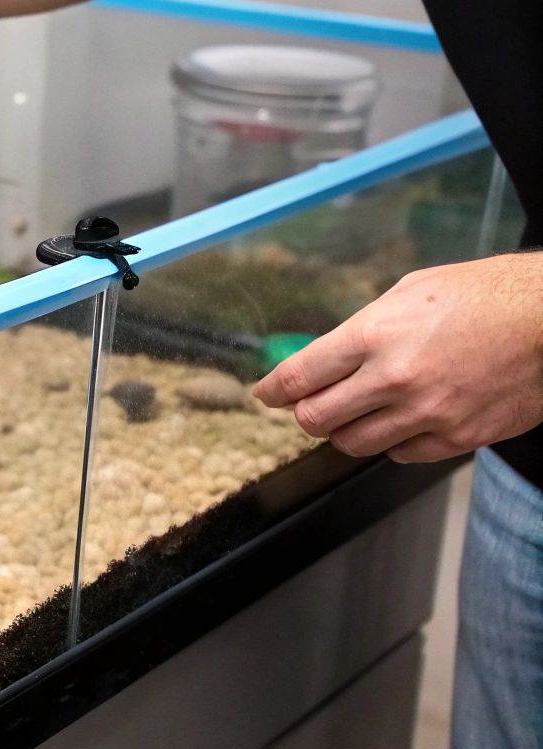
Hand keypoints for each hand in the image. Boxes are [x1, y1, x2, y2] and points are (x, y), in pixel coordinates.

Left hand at [253, 253, 542, 462]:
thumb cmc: (483, 296)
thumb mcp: (409, 293)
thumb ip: (362, 329)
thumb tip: (328, 357)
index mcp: (374, 336)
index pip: (298, 377)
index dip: (271, 390)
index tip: (264, 394)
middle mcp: (394, 380)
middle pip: (315, 419)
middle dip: (304, 412)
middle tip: (309, 404)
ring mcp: (426, 414)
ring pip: (353, 444)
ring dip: (344, 431)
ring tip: (354, 413)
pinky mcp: (456, 437)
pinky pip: (399, 455)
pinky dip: (390, 443)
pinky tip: (398, 422)